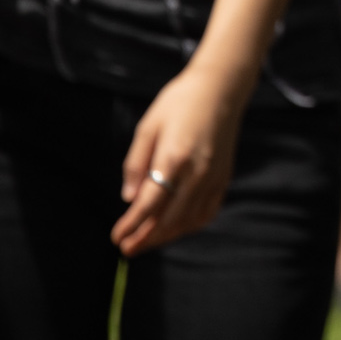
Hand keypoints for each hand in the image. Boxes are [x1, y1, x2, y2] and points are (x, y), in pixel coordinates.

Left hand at [115, 60, 250, 256]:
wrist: (220, 90)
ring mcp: (213, 178)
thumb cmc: (179, 103)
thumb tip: (129, 198)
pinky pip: (206, 213)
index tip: (116, 237)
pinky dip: (189, 226)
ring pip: (188, 221)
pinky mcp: (224, 179)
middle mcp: (196, 174)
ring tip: (146, 242)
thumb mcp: (148, 127)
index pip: (149, 204)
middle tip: (126, 249)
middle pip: (168, 219)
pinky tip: (175, 229)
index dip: (131, 224)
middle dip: (145, 238)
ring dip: (166, 236)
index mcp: (173, 158)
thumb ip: (136, 163)